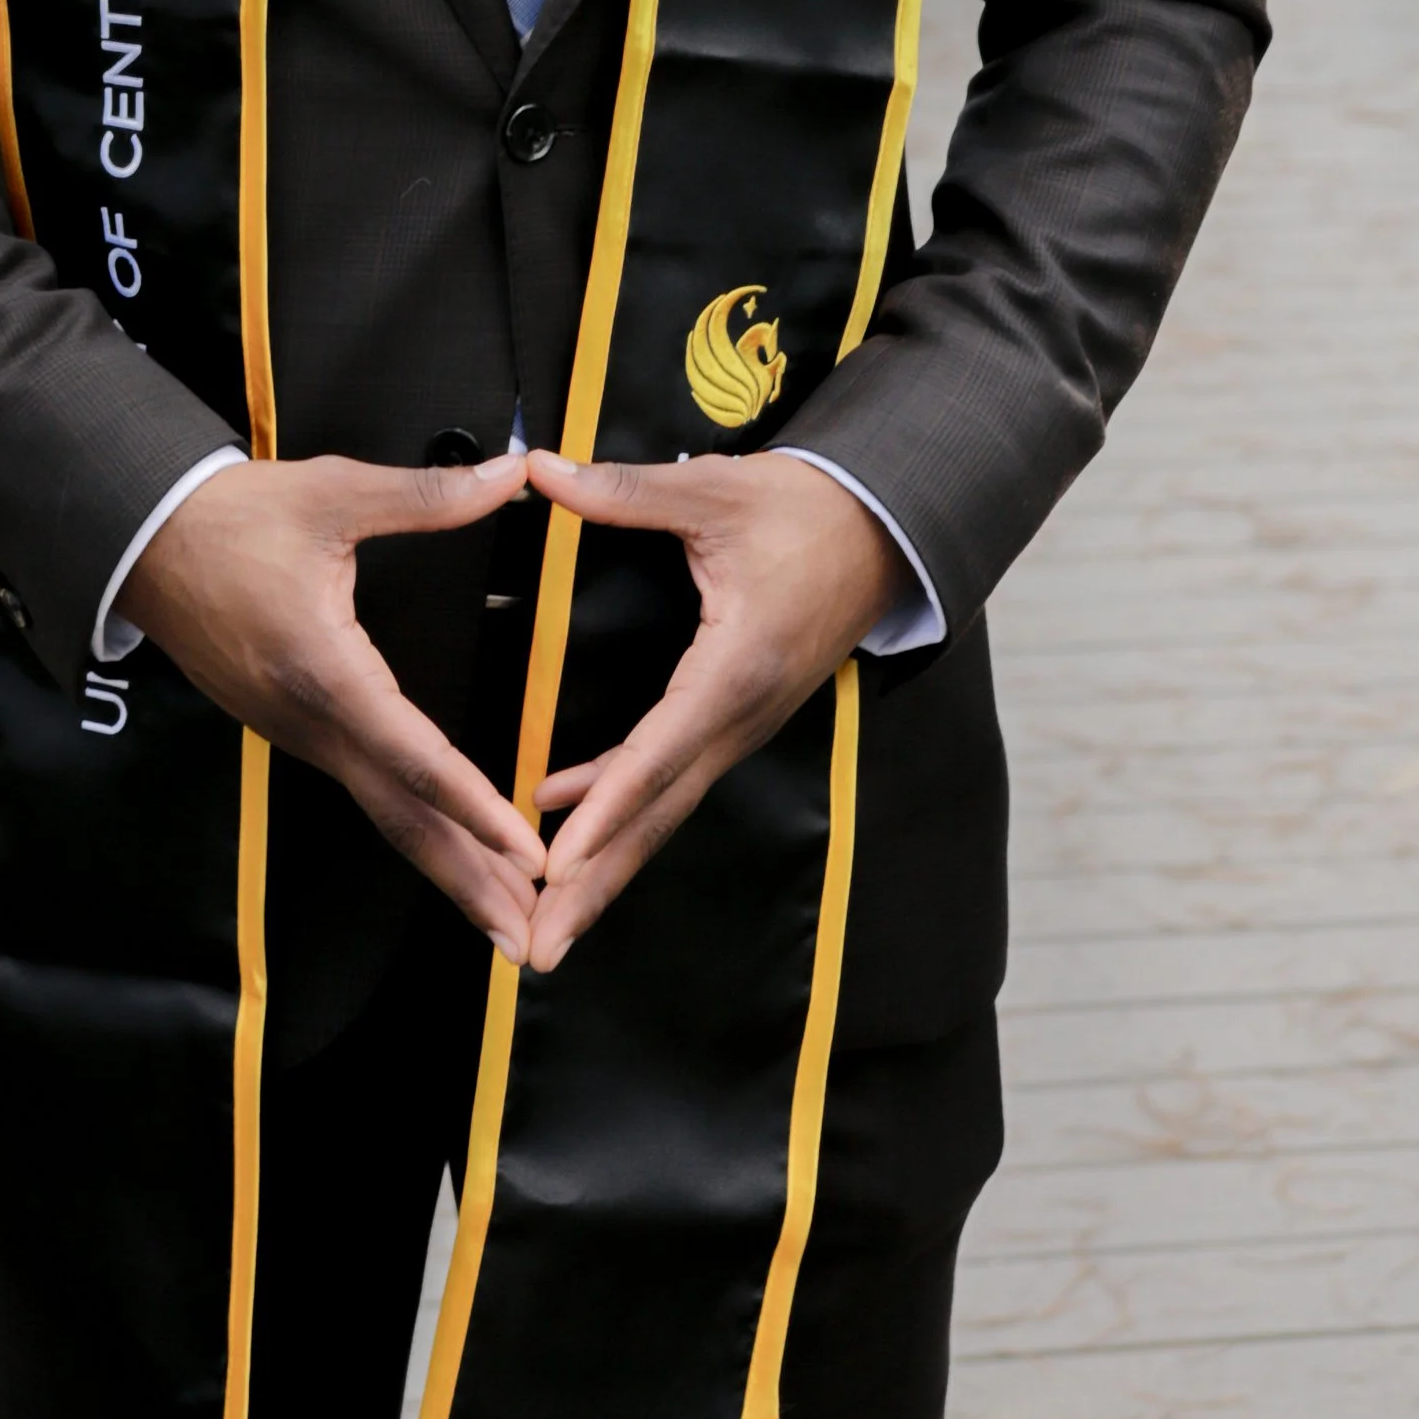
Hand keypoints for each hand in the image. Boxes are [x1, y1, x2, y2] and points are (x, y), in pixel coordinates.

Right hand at [117, 449, 546, 958]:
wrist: (142, 538)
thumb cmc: (234, 516)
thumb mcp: (332, 493)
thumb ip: (427, 495)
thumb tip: (511, 475)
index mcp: (326, 672)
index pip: (415, 757)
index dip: (476, 809)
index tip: (528, 855)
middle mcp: (311, 722)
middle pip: (401, 819)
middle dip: (468, 881)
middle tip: (528, 940)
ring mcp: (296, 734)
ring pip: (383, 811)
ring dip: (445, 864)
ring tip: (504, 913)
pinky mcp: (290, 729)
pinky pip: (362, 789)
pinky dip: (413, 827)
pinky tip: (447, 841)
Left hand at [520, 450, 901, 972]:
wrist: (881, 526)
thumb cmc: (802, 508)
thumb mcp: (712, 492)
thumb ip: (623, 491)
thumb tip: (540, 470)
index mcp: (735, 670)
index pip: (656, 754)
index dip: (601, 809)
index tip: (554, 862)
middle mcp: (739, 717)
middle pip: (656, 815)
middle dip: (594, 886)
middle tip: (536, 948)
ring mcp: (741, 726)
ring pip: (662, 810)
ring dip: (604, 868)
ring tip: (546, 923)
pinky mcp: (735, 719)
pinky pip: (670, 781)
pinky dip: (619, 812)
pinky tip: (562, 820)